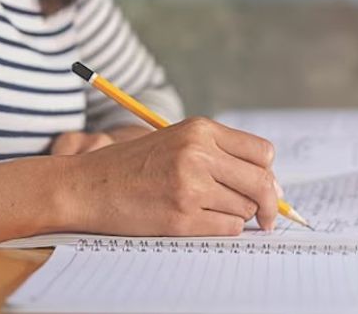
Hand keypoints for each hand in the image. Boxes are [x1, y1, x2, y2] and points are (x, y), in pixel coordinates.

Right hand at [61, 117, 278, 236]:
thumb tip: (271, 185)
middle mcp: (198, 154)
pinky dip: (223, 228)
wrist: (87, 187)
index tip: (267, 187)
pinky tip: (202, 221)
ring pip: (245, 208)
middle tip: (268, 217)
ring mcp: (190, 186)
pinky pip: (228, 228)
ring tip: (209, 210)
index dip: (268, 173)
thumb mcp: (178, 140)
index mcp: (200, 130)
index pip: (262, 152)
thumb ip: (220, 154)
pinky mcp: (181, 217)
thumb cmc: (134, 166)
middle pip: (262, 182)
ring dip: (238, 215)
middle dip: (270, 204)